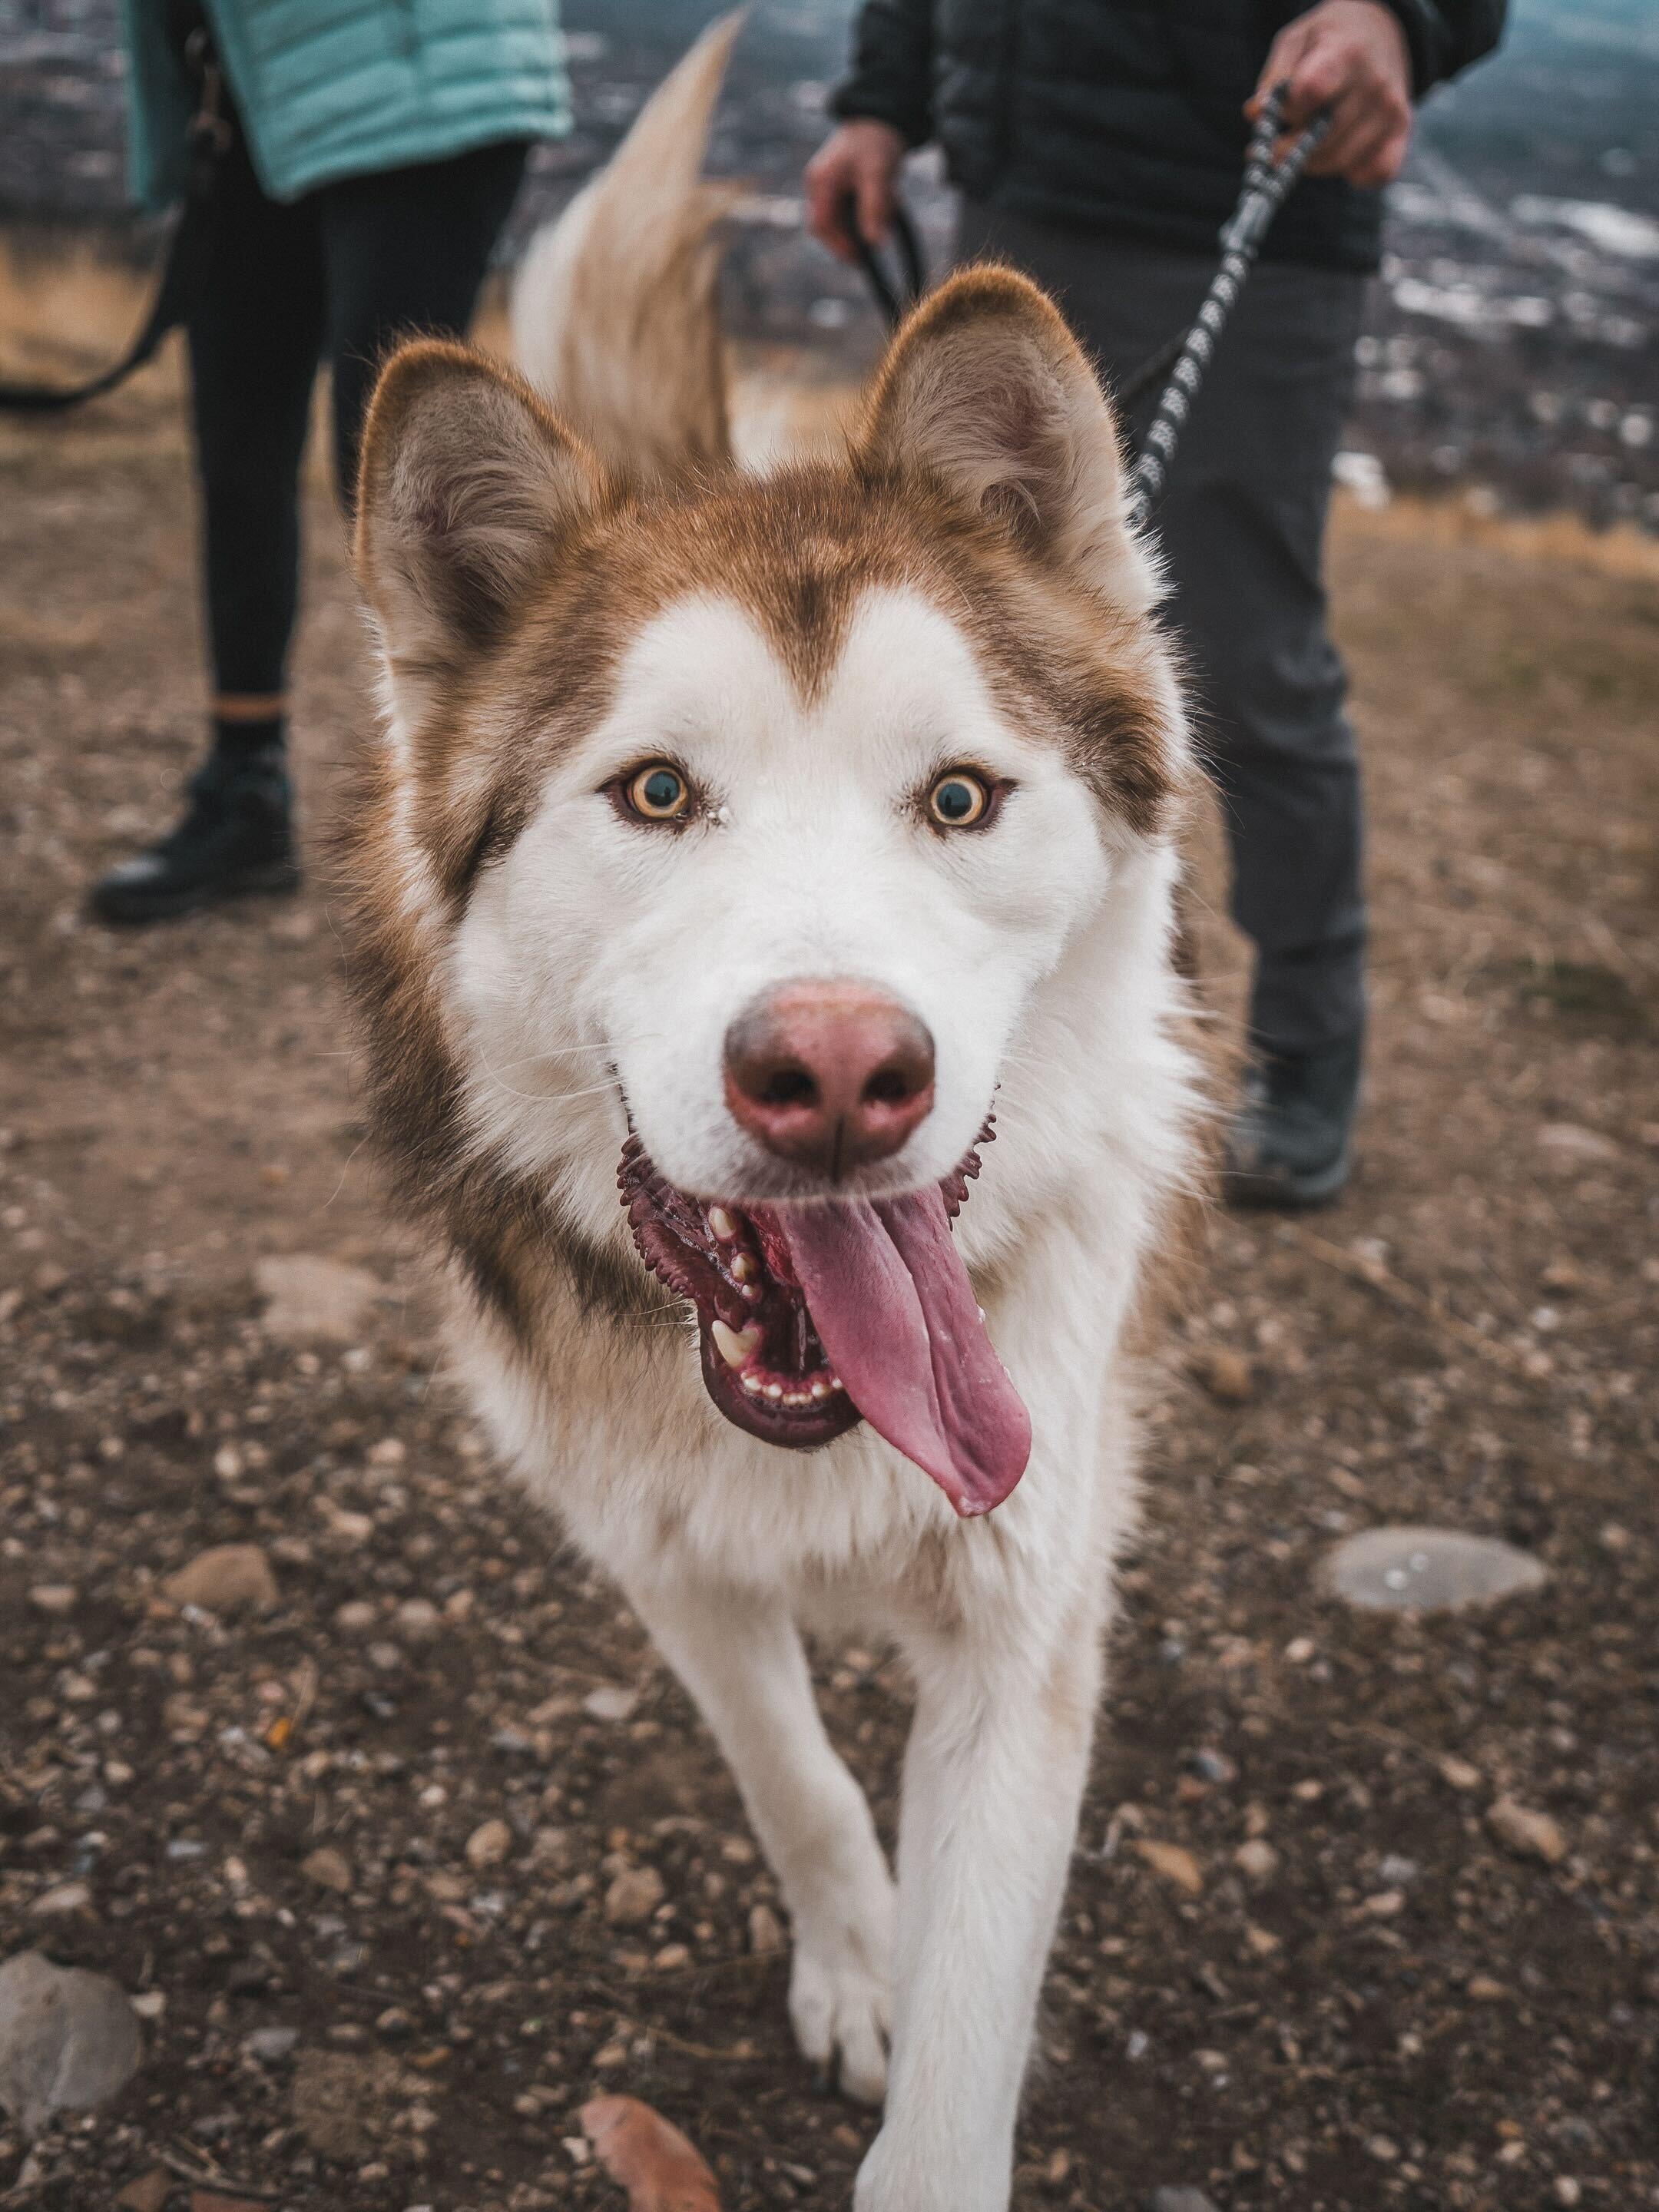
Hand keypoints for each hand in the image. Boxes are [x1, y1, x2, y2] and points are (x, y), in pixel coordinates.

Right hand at [804, 119, 906, 260]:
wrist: (880, 118)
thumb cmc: (877, 142)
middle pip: (825, 228)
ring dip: (858, 228)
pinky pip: (845, 213)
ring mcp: (825, 188)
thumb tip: (875, 244)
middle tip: (869, 254)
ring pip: (836, 222)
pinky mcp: (837, 189)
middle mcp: (817, 186)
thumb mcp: (879, 174)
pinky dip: (863, 217)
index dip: (839, 245)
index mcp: (821, 181)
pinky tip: (884, 206)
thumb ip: (875, 208)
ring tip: (887, 212)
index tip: (861, 259)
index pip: (822, 224)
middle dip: (848, 241)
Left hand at [1247, 0, 1412, 188]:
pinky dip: (1354, 174)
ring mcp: (1391, 110)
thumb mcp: (1296, 41)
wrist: (1382, 32)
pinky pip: (1376, 173)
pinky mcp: (1402, 132)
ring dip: (1314, 162)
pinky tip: (1341, 153)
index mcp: (1346, 52)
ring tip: (1307, 143)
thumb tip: (1255, 114)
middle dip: (1290, 149)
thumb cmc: (1330, 39)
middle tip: (1277, 146)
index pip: (1312, 91)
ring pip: (1340, 161)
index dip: (1289, 110)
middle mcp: (1374, 83)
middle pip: (1321, 138)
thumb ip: (1274, 78)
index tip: (1281, 111)